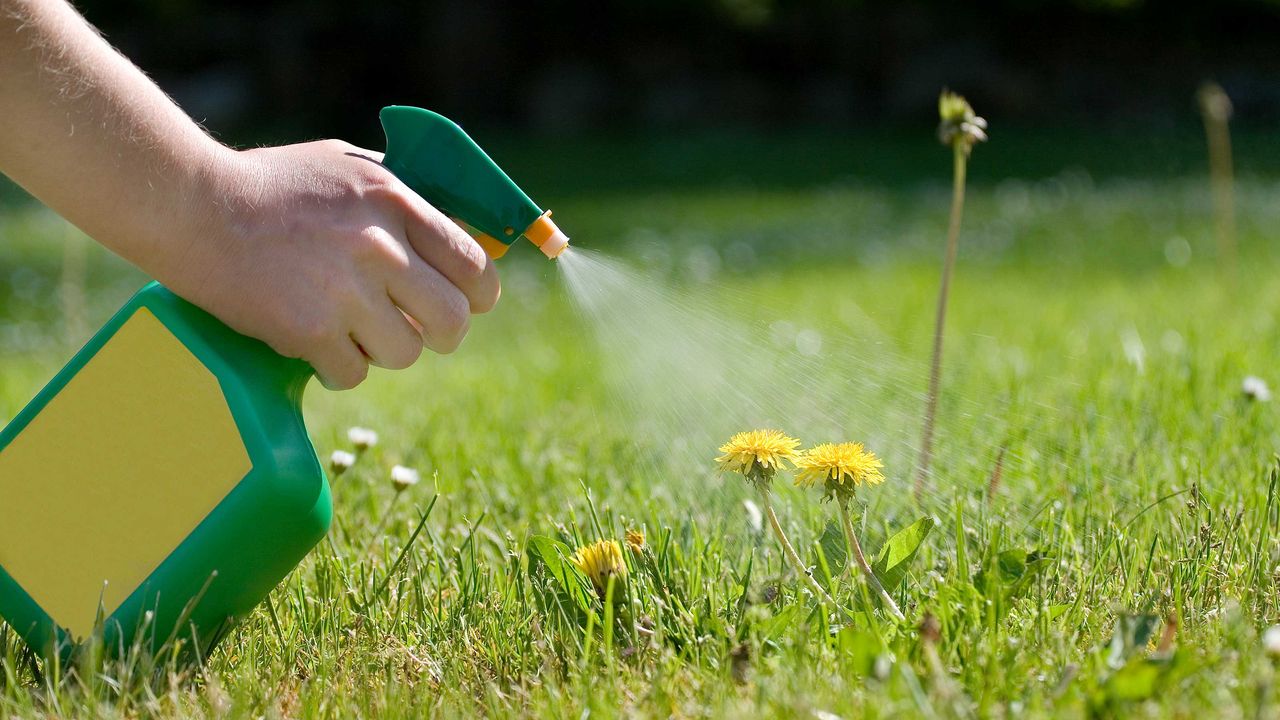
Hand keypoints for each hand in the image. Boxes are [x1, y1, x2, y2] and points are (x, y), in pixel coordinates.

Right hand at [177, 140, 500, 389]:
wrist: (192, 206)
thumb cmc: (271, 185)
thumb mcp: (348, 168)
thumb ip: (404, 197)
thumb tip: (458, 232)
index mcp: (396, 202)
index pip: (473, 264)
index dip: (479, 294)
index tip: (470, 303)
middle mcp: (380, 246)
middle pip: (453, 320)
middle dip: (442, 334)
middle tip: (417, 330)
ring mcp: (346, 291)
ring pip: (405, 353)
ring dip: (383, 350)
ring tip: (351, 329)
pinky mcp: (309, 331)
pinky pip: (353, 374)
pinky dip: (337, 367)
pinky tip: (315, 342)